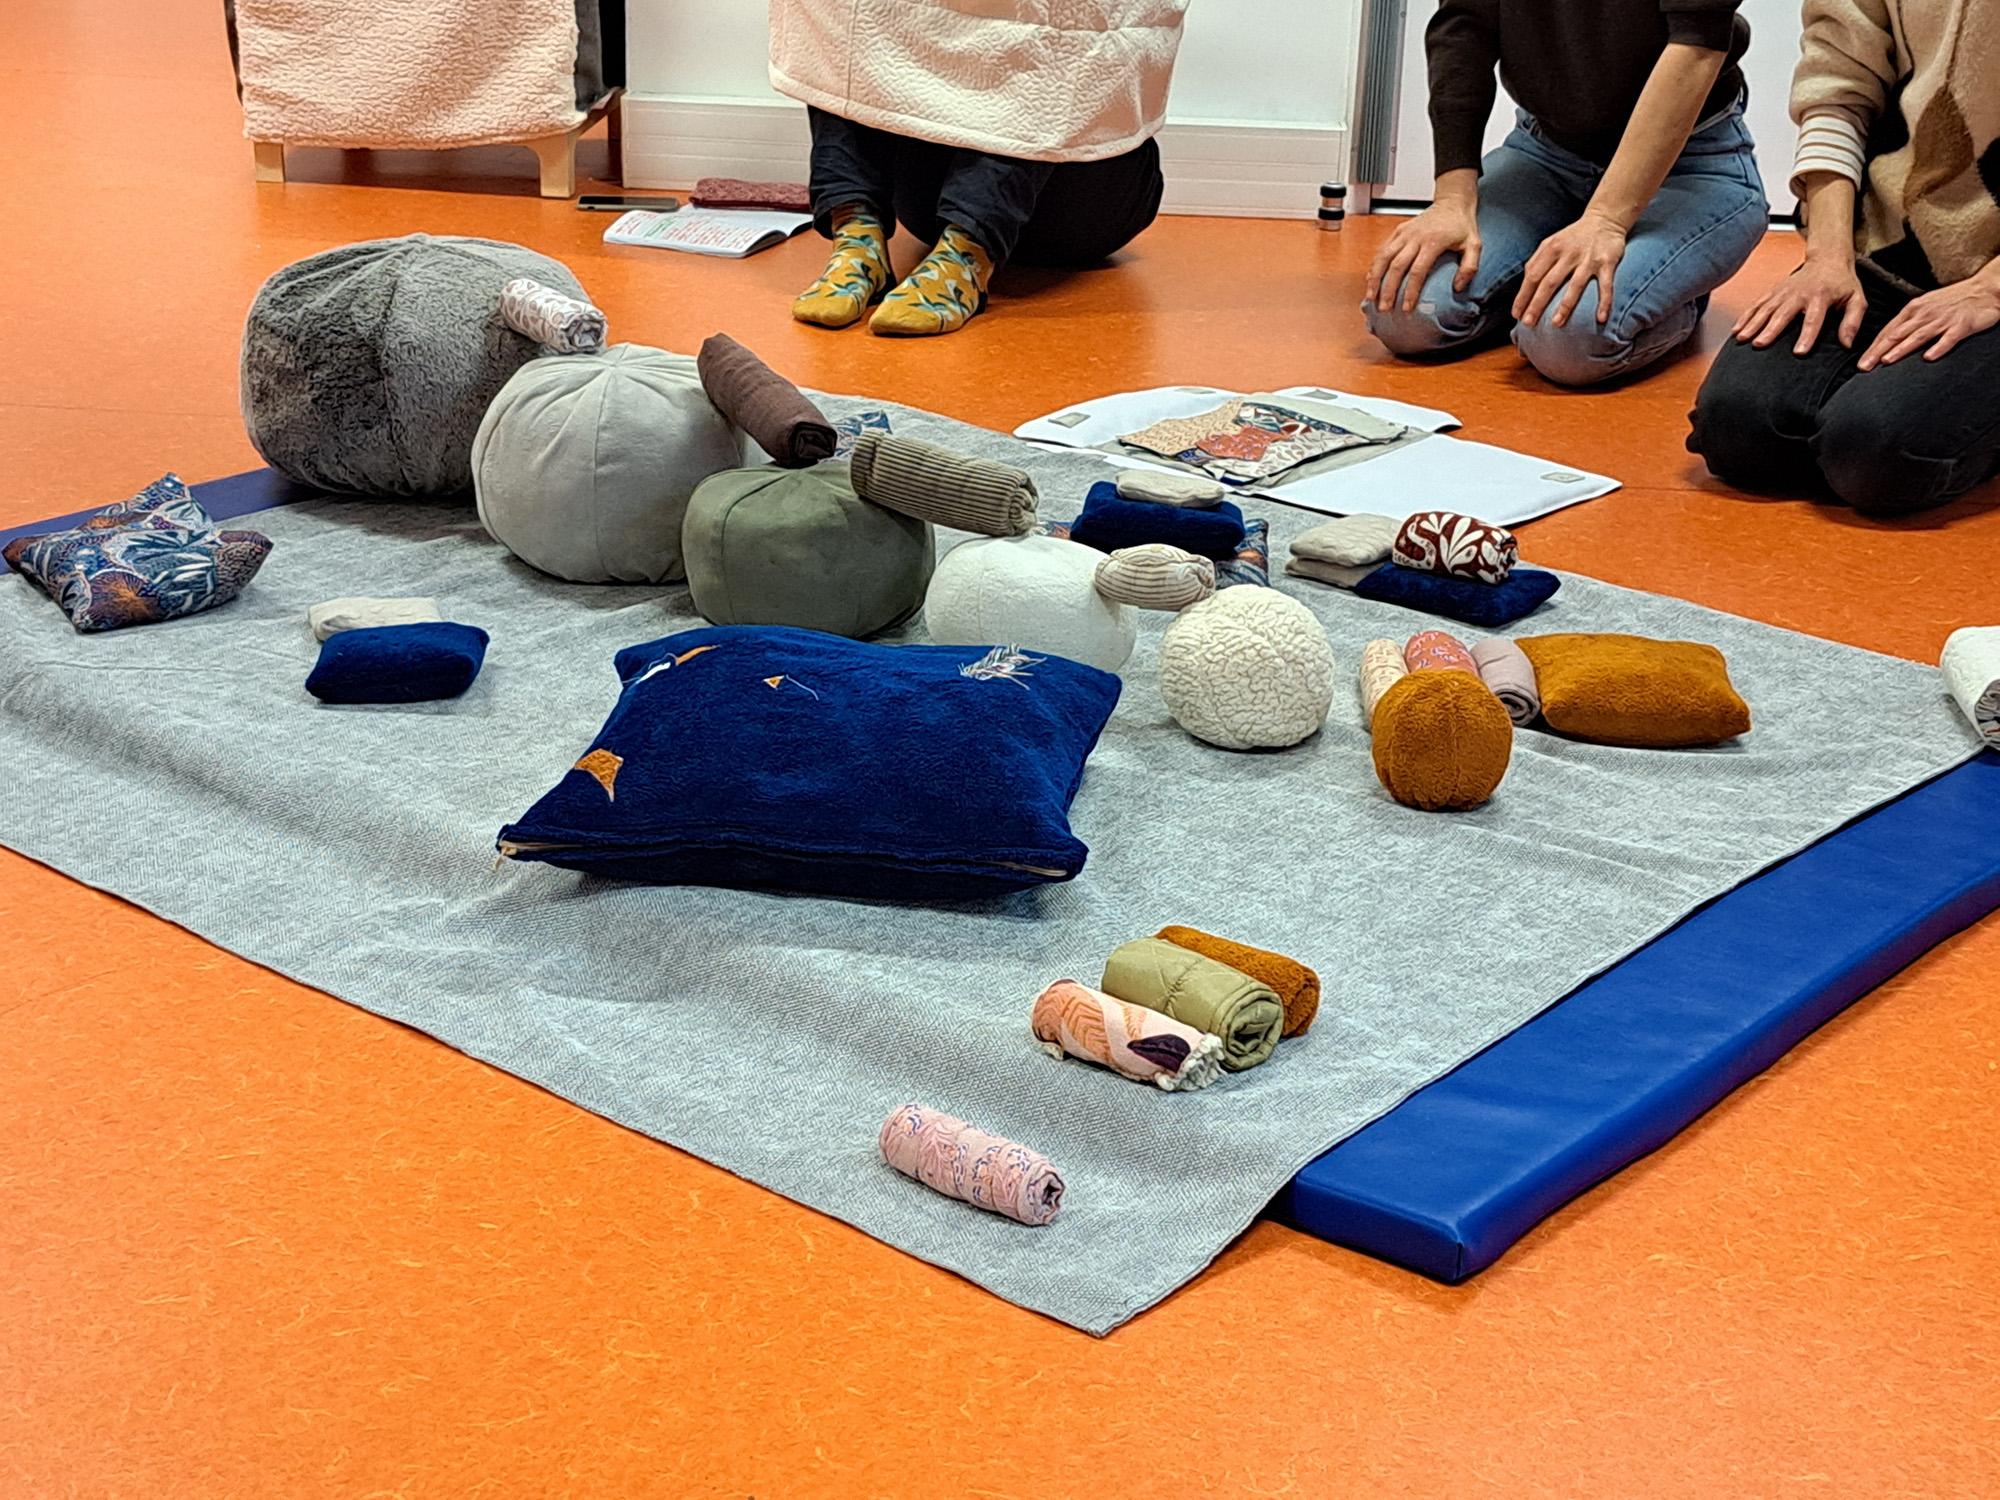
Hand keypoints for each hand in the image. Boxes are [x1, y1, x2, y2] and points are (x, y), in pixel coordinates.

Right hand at [1364, 196, 1480, 313]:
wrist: (1452, 202)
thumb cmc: (1462, 226)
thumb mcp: (1474, 245)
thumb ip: (1470, 267)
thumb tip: (1457, 287)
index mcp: (1433, 242)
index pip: (1418, 270)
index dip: (1410, 291)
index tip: (1407, 307)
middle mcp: (1415, 237)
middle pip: (1396, 266)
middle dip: (1388, 289)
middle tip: (1384, 308)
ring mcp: (1404, 233)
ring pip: (1384, 257)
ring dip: (1375, 278)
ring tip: (1370, 297)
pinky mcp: (1398, 231)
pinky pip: (1382, 249)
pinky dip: (1374, 265)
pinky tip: (1371, 279)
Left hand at [1513, 213, 1628, 328]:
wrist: (1605, 218)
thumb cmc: (1573, 237)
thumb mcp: (1551, 243)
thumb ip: (1537, 261)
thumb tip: (1524, 285)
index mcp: (1551, 249)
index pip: (1532, 276)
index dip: (1523, 296)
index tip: (1517, 315)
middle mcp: (1568, 253)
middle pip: (1549, 282)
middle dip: (1537, 304)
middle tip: (1528, 323)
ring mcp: (1588, 259)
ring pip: (1575, 285)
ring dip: (1565, 306)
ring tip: (1555, 324)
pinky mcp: (1607, 262)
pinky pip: (1606, 285)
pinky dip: (1605, 302)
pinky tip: (1601, 318)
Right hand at [1733, 252, 1865, 352]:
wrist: (1827, 260)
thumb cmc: (1842, 284)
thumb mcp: (1856, 300)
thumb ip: (1853, 321)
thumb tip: (1846, 344)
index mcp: (1821, 296)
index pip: (1813, 319)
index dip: (1807, 336)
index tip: (1799, 352)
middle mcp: (1799, 293)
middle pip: (1783, 313)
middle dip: (1770, 329)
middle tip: (1759, 344)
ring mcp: (1783, 292)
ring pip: (1765, 308)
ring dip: (1752, 323)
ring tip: (1741, 338)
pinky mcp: (1773, 291)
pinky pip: (1757, 304)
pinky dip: (1745, 316)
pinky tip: (1736, 330)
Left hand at [1857, 272, 1999, 369]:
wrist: (1985, 289)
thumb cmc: (1953, 301)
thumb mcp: (1925, 307)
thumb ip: (1908, 324)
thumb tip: (1887, 343)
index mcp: (1914, 310)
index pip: (1888, 331)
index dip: (1873, 347)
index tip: (1861, 362)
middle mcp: (1925, 314)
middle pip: (1898, 334)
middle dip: (1879, 351)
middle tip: (1864, 366)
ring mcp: (1944, 319)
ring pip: (1918, 336)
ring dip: (1901, 349)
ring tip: (1887, 361)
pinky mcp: (1962, 325)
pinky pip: (1949, 338)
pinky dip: (1939, 347)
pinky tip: (1929, 357)